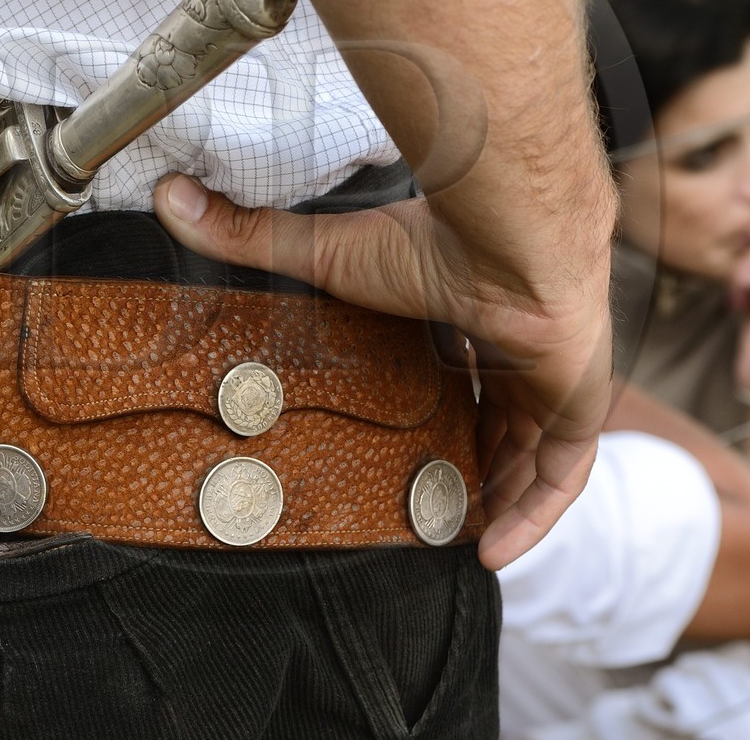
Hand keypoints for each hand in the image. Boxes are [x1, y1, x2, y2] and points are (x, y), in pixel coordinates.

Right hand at [153, 174, 614, 570]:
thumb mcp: (328, 251)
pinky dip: (532, 516)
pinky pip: (560, 477)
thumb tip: (170, 196)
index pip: (455, 365)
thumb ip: (254, 236)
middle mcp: (514, 345)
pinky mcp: (579, 405)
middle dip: (465, 461)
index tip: (397, 443)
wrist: (513, 242)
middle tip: (423, 503)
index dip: (432, 408)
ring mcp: (553, 376)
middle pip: (494, 416)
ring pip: (529, 452)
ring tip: (452, 538)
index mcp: (465, 308)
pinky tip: (491, 553)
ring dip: (496, 494)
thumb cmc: (431, 240)